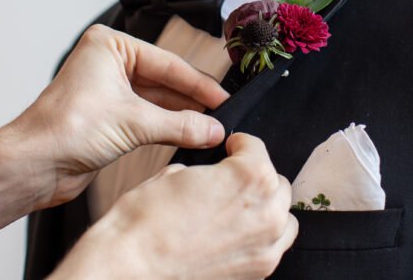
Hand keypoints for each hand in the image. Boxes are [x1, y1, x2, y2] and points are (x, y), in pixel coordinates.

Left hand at [10, 25, 228, 208]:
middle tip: (224, 114)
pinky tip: (191, 135)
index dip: (199, 83)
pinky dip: (169, 127)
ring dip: (182, 116)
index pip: (167, 63)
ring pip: (158, 101)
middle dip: (192, 100)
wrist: (32, 165)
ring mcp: (109, 90)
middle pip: (164, 80)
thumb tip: (214, 129)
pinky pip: (148, 118)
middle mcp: (109, 63)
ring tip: (213, 128)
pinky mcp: (109, 117)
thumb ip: (180, 125)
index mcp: (110, 46)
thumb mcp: (133, 123)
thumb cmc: (65, 129)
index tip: (225, 98)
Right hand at [50, 133, 297, 279]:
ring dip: (266, 208)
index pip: (256, 148)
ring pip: (283, 217)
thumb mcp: (174, 174)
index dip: (238, 145)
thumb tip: (211, 175)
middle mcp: (266, 212)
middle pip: (276, 183)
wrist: (129, 269)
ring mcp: (265, 247)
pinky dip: (262, 238)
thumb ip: (208, 171)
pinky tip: (237, 235)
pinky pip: (274, 248)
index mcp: (249, 177)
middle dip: (255, 176)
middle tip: (231, 180)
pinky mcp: (257, 273)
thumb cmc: (145, 222)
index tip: (230, 148)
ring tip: (239, 208)